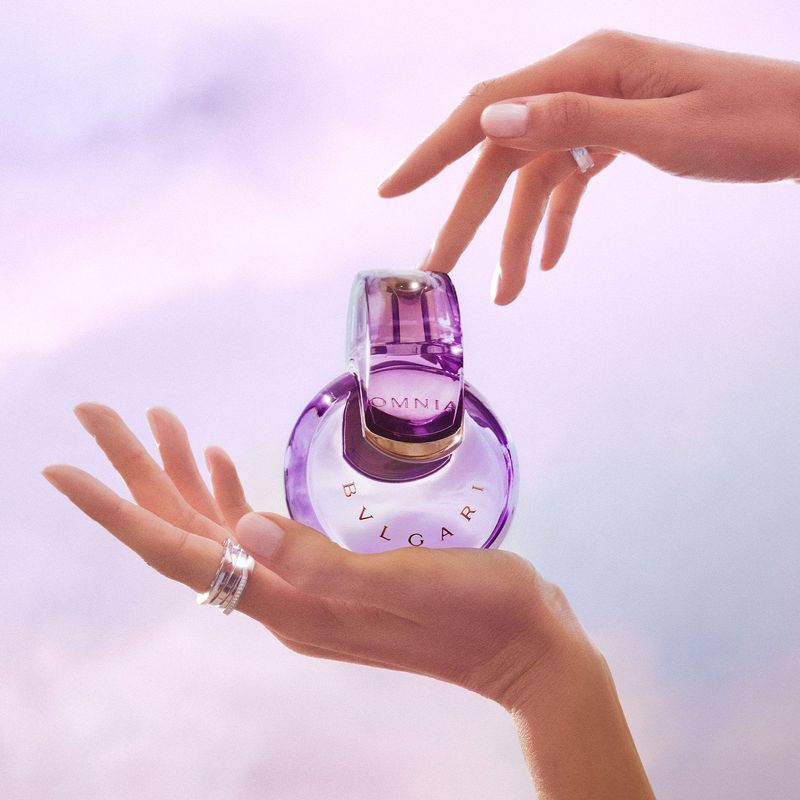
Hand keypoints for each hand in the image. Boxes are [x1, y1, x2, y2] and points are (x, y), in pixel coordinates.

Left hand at [43, 403, 654, 796]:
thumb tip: (242, 527)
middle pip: (186, 534)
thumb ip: (321, 563)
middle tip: (99, 415)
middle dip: (137, 474)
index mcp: (291, 603)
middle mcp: (284, 599)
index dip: (119, 510)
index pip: (180, 552)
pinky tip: (222, 465)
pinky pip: (260, 531)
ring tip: (156, 423)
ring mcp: (306, 588)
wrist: (526, 647)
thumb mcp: (407, 583)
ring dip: (181, 478)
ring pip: (218, 529)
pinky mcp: (332, 574)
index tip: (64, 467)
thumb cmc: (480, 612)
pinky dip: (232, 494)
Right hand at [378, 30, 799, 303]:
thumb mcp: (662, 128)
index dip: (434, 152)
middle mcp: (583, 83)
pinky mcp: (616, 135)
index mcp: (587, 67)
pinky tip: (547, 261)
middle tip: (440, 266)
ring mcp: (599, 110)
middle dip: (471, 216)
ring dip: (516, 236)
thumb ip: (573, 122)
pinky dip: (555, 222)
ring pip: (535, 178)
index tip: (393, 189)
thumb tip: (491, 123)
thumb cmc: (753, 123)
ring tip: (503, 292)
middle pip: (504, 154)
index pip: (488, 109)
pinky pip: (569, 181)